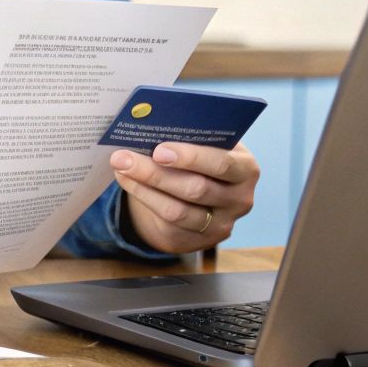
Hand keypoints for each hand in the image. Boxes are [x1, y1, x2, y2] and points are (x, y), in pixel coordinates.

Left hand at [111, 142, 258, 252]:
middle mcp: (239, 200)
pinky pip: (166, 223)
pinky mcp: (198, 241)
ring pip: (176, 210)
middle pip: (195, 189)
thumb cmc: (207, 159)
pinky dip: (144, 199)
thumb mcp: (212, 146)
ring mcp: (221, 225)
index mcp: (247, 169)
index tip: (159, 148)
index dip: (191, 157)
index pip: (222, 164)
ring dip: (143, 187)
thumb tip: (154, 126)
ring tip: (120, 166)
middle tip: (124, 157)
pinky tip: (127, 181)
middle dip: (155, 172)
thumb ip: (195, 137)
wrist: (206, 195)